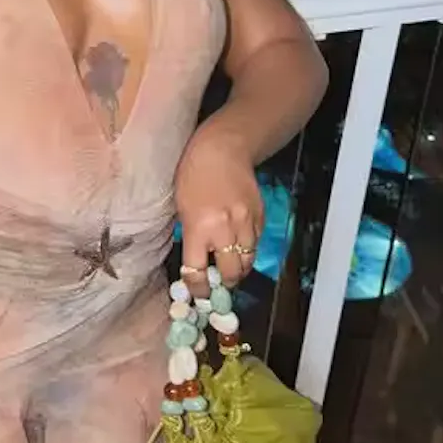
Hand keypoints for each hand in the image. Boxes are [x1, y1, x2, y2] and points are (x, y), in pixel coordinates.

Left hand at [175, 124, 263, 297]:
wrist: (222, 149)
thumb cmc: (192, 175)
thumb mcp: (181, 207)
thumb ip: (191, 236)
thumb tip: (196, 263)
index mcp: (198, 228)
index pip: (197, 271)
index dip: (197, 288)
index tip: (197, 293)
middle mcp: (225, 229)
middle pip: (231, 273)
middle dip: (224, 282)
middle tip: (217, 282)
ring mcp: (246, 223)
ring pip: (247, 261)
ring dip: (238, 268)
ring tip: (229, 266)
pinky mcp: (261, 216)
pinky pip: (256, 243)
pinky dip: (247, 248)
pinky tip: (238, 243)